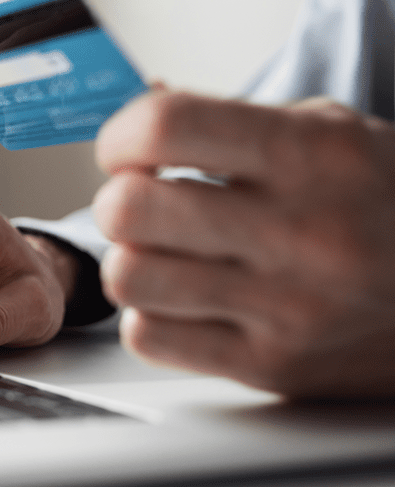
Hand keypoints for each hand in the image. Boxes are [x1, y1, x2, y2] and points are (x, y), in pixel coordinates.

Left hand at [93, 90, 394, 397]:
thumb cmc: (384, 203)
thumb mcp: (329, 133)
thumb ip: (228, 123)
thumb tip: (134, 119)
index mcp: (314, 156)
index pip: (165, 127)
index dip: (121, 136)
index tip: (126, 149)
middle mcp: (301, 232)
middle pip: (129, 210)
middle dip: (118, 201)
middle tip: (141, 203)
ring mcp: (288, 308)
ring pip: (129, 278)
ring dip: (131, 260)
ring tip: (163, 253)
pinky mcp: (273, 368)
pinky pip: (148, 337)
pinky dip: (151, 315)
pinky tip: (186, 300)